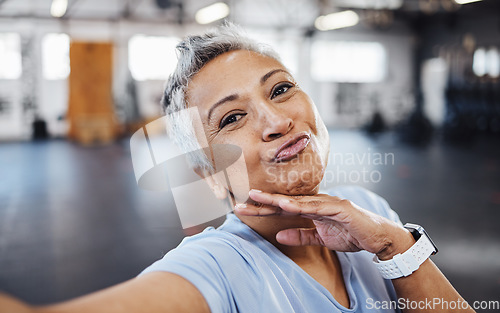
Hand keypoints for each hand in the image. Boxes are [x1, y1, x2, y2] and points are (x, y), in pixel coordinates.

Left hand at [235, 190, 413, 259]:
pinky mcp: (340, 207)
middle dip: (263, 201)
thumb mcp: (321, 238)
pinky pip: (317, 207)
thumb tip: (279, 236)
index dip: (263, 207)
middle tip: (242, 199)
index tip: (243, 208)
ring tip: (258, 198)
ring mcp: (328, 203)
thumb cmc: (350, 233)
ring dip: (277, 200)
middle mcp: (317, 202)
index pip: (283, 208)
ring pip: (298, 201)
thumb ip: (301, 235)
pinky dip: (301, 206)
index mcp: (311, 208)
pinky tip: (286, 205)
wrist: (377, 237)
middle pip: (285, 201)